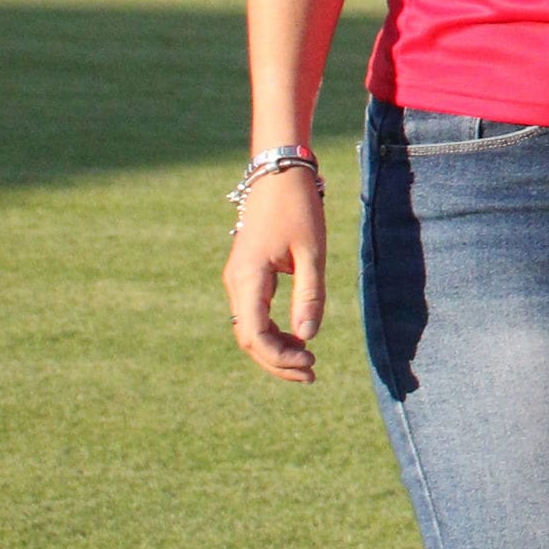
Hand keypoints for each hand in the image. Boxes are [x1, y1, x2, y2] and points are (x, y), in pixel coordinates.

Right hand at [224, 165, 327, 382]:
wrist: (279, 174)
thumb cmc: (297, 210)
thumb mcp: (312, 253)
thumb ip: (309, 295)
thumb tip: (308, 337)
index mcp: (247, 279)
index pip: (254, 335)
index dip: (278, 357)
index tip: (310, 362)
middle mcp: (236, 284)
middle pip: (248, 339)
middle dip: (277, 361)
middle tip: (312, 373)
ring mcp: (239, 281)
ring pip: (250, 328)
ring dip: (275, 349)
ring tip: (307, 362)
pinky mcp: (247, 276)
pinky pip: (254, 314)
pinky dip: (273, 332)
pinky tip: (297, 339)